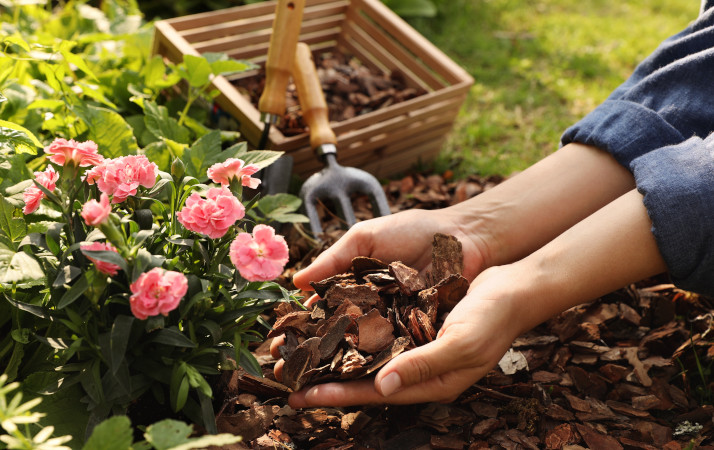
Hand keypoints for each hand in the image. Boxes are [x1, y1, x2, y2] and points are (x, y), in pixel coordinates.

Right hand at [271, 207, 491, 378]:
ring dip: (335, 371)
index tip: (276, 345)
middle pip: (335, 341)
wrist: (464, 235)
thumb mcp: (366, 238)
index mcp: (354, 289)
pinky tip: (352, 382)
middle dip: (309, 359)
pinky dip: (374, 367)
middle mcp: (371, 312)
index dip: (299, 331)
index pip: (320, 315)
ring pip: (360, 354)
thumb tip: (295, 282)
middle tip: (282, 373)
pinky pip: (393, 354)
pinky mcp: (418, 336)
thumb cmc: (414, 230)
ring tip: (308, 388)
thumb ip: (333, 259)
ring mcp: (394, 326)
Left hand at [285, 188, 666, 406]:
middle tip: (285, 375)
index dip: (335, 396)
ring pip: (362, 351)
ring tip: (297, 349)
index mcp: (427, 383)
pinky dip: (349, 324)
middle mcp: (415, 367)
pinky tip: (327, 318)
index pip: (372, 394)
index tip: (299, 396)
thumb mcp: (460, 344)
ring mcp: (412, 343)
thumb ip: (422, 366)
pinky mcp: (411, 320)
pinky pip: (373, 326)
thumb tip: (383, 387)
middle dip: (323, 377)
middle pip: (359, 377)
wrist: (514, 284)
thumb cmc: (493, 318)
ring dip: (331, 350)